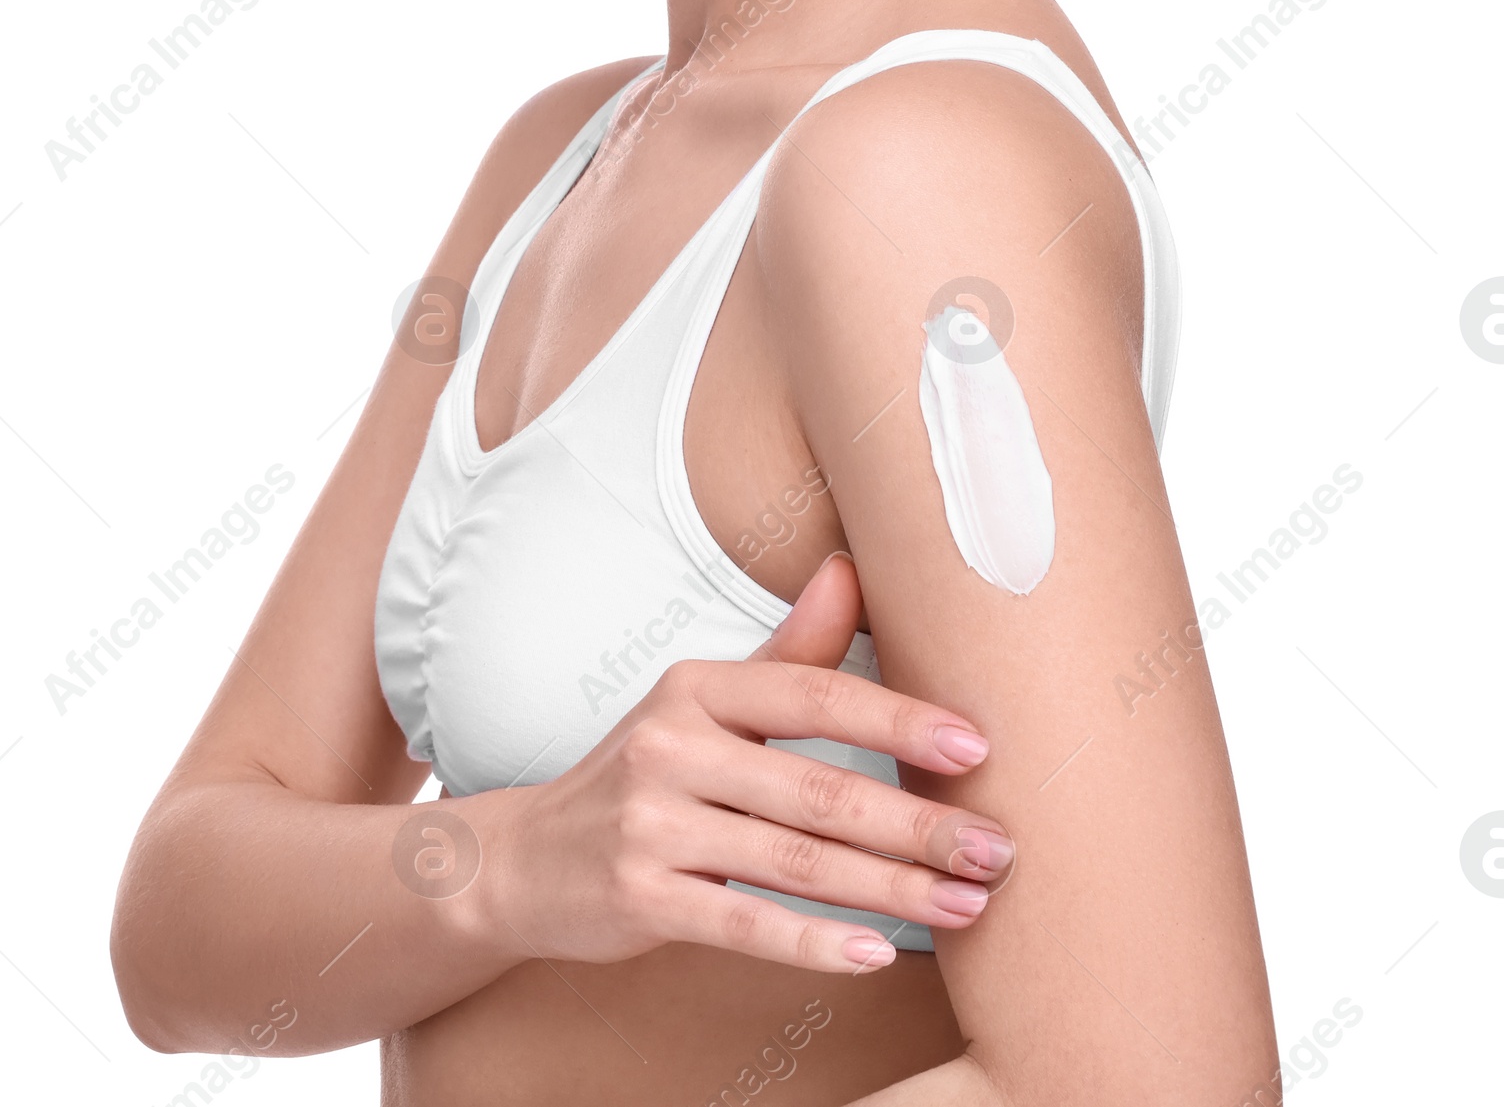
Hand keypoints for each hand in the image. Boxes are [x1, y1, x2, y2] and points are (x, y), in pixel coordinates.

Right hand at [462, 551, 1012, 973]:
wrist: (524, 859)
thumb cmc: (644, 774)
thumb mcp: (704, 702)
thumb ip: (787, 651)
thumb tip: (850, 567)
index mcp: (698, 687)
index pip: (815, 694)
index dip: (899, 721)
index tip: (977, 748)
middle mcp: (672, 745)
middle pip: (818, 789)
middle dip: (918, 825)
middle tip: (996, 850)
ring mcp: (651, 824)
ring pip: (794, 861)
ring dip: (891, 890)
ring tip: (966, 907)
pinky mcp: (640, 898)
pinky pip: (743, 923)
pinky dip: (813, 942)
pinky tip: (874, 954)